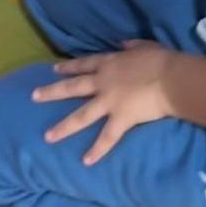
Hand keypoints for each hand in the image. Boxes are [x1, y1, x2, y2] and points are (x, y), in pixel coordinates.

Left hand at [32, 41, 174, 164]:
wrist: (171, 78)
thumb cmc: (161, 60)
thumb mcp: (144, 46)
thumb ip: (131, 46)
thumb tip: (122, 44)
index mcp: (109, 63)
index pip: (84, 64)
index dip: (69, 67)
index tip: (54, 69)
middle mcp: (103, 82)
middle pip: (73, 87)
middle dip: (52, 92)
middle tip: (34, 96)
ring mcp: (109, 102)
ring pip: (81, 116)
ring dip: (64, 127)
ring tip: (48, 137)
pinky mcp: (120, 119)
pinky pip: (107, 137)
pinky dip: (97, 150)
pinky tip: (86, 161)